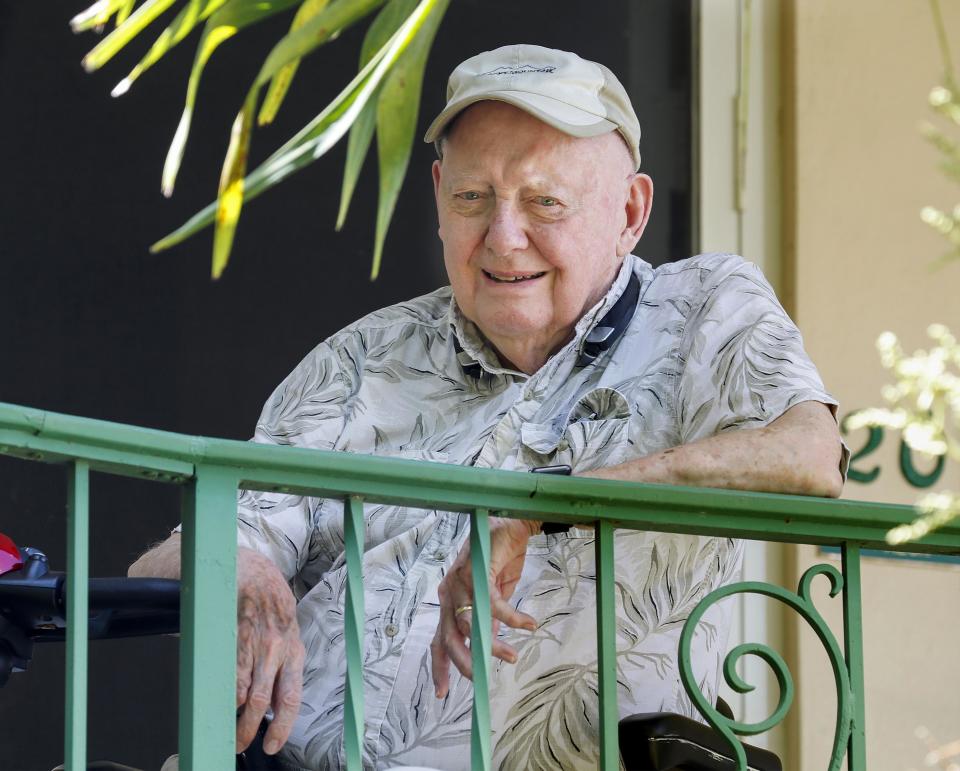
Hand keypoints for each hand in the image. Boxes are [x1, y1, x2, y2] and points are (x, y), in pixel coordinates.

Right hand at [234, 547, 304, 754]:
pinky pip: (232, 675)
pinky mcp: (236, 638)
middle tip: (240, 746)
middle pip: (264, 702)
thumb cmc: (272, 608)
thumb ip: (282, 668)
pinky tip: (225, 703)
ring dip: (236, 719)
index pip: (291, 697)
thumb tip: (275, 706)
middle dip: (251, 730)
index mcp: (294, 652)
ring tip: (228, 731)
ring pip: (246, 694)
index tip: (272, 745)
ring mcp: (256, 645)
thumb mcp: (286, 636)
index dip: (283, 725)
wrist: (253, 574)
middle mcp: (278, 651)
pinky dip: (228, 693)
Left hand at [431, 517, 538, 698]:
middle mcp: (449, 592)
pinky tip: (528, 624)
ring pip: (471, 625)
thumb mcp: (493, 595)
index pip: (439, 638)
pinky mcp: (479, 573)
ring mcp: (462, 582)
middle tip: (480, 680)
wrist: (511, 524)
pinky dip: (512, 618)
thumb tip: (487, 644)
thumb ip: (486, 619)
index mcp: (450, 599)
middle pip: (448, 637)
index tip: (443, 692)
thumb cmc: (500, 558)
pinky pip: (494, 605)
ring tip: (513, 656)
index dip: (439, 666)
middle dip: (464, 662)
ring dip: (493, 645)